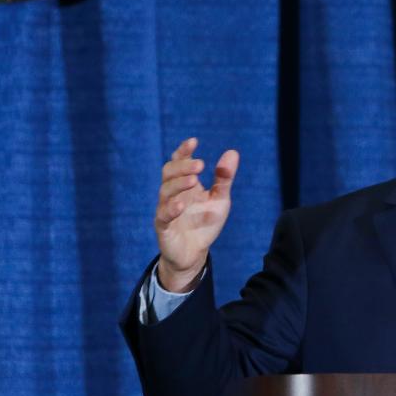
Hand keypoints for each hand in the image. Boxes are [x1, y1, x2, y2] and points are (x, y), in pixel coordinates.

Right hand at [154, 138, 239, 291]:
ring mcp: (165, 209)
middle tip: (200, 165)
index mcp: (184, 184)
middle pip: (168, 173)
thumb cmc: (204, 223)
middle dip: (182, 166)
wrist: (194, 253)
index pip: (178, 162)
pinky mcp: (163, 227)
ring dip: (178, 184)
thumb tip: (233, 152)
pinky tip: (181, 204)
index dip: (183, 151)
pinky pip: (162, 215)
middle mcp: (172, 194)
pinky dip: (171, 208)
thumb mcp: (219, 199)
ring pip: (164, 191)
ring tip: (194, 180)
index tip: (193, 141)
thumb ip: (224, 178)